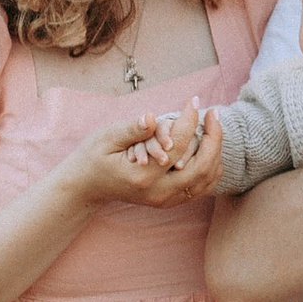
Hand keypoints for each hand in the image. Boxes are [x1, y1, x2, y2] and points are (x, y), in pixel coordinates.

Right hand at [62, 103, 224, 210]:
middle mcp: (158, 192)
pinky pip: (201, 186)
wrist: (87, 186)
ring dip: (215, 151)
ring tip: (213, 126)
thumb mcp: (106, 138)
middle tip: (213, 112)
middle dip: (213, 137)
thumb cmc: (94, 156)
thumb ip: (130, 130)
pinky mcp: (169, 201)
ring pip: (206, 179)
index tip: (192, 101)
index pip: (178, 145)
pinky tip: (208, 146)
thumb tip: (150, 118)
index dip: (189, 120)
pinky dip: (211, 166)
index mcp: (143, 175)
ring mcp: (166, 200)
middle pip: (202, 166)